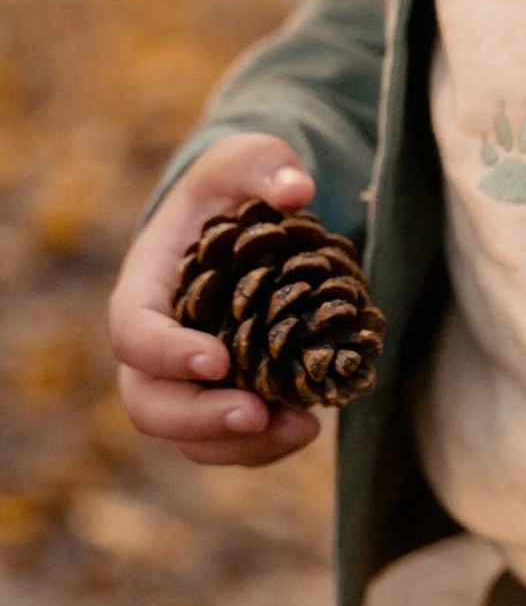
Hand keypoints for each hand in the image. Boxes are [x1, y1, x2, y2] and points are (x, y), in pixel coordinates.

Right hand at [108, 133, 322, 466]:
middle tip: (256, 413)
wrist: (251, 222)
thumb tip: (298, 190)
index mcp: (149, 286)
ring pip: (190, 436)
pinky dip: (266, 445)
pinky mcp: (230, 395)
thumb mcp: (251, 160)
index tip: (215, 359)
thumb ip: (268, 165)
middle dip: (198, 418)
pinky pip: (233, 441)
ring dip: (240, 445)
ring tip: (303, 429)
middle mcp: (159, 343)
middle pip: (150, 402)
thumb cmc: (239, 187)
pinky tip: (312, 424)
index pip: (133, 330)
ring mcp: (191, 378)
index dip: (164, 353)